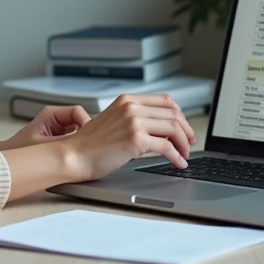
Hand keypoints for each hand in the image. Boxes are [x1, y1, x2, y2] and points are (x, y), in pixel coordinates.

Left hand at [2, 105, 91, 149]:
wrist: (8, 164)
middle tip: (84, 149)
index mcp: (51, 114)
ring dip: (80, 143)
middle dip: (85, 135)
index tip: (87, 138)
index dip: (85, 123)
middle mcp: (56, 119)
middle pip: (80, 121)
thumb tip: (84, 139)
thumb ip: (66, 141)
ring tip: (76, 155)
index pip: (77, 112)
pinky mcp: (58, 140)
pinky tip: (73, 158)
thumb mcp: (46, 145)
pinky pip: (74, 141)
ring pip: (79, 132)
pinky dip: (75, 149)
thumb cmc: (20, 151)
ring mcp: (58, 130)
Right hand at [59, 93, 195, 181]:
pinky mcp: (135, 139)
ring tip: (185, 154)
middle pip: (173, 113)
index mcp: (127, 100)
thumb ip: (135, 120)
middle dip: (186, 130)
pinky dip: (177, 156)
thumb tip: (161, 131)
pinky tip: (178, 163)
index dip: (180, 115)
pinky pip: (167, 147)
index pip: (166, 100)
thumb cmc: (90, 144)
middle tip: (190, 143)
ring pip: (173, 128)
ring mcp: (133, 122)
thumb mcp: (114, 121)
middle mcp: (131, 107)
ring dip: (184, 143)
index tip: (185, 128)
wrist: (74, 155)